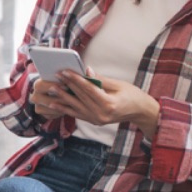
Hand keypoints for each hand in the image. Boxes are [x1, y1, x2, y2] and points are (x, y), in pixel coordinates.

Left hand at [30, 69, 160, 136]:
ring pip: (75, 107)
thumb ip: (100, 79)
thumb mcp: (118, 85)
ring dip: (62, 98)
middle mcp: (101, 114)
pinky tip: (54, 104)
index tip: (65, 71)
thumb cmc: (132, 95)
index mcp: (109, 104)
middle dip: (67, 86)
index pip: (88, 89)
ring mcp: (97, 120)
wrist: (140, 112)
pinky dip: (65, 109)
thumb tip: (86, 70)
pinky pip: (77, 114)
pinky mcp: (94, 121)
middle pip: (80, 97)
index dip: (76, 79)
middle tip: (55, 76)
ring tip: (51, 89)